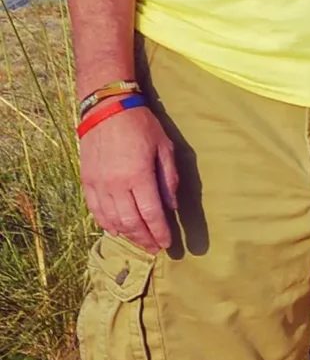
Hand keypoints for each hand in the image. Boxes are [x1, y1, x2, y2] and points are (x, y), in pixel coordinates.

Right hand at [81, 105, 179, 250]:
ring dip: (127, 235)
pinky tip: (115, 230)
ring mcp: (98, 184)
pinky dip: (105, 223)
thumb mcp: (164, 148)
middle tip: (155, 249)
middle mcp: (116, 184)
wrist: (106, 109)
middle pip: (131, 222)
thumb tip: (172, 206)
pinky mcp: (87, 181)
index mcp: (139, 176)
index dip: (160, 232)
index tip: (168, 244)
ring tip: (139, 242)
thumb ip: (169, 178)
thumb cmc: (141, 126)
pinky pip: (95, 209)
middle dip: (145, 239)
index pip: (151, 214)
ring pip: (112, 219)